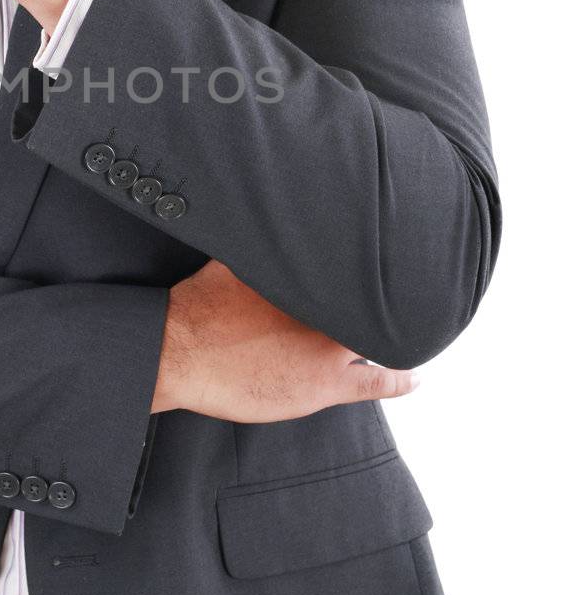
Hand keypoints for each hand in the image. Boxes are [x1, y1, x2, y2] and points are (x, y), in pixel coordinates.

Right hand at [152, 258, 418, 419]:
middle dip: (379, 299)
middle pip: (367, 303)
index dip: (369, 269)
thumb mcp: (236, 256)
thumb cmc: (202, 303)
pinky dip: (400, 379)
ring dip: (382, 334)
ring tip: (401, 329)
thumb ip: (268, 244)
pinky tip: (413, 378)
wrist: (182, 351)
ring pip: (371, 337)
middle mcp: (324, 309)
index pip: (355, 269)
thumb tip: (271, 210)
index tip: (381, 259)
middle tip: (398, 292)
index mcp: (306, 279)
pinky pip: (377, 381)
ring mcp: (328, 347)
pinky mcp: (326, 384)